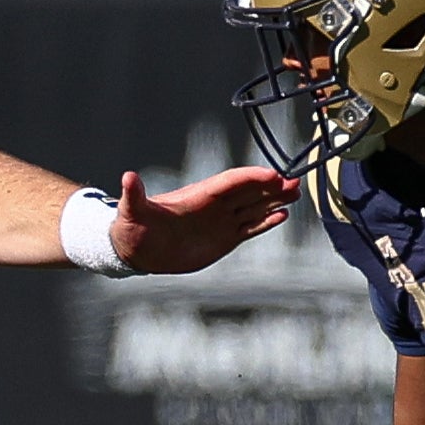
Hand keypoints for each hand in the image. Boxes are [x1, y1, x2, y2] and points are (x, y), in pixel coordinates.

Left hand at [109, 167, 298, 273]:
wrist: (137, 248)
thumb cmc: (133, 227)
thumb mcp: (132, 211)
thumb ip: (134, 195)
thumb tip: (127, 178)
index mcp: (198, 195)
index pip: (231, 182)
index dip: (252, 178)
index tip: (274, 176)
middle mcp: (214, 205)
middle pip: (249, 191)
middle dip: (272, 187)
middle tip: (296, 182)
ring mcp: (221, 221)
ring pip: (254, 207)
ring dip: (275, 201)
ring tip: (297, 195)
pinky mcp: (224, 238)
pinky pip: (249, 228)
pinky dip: (266, 222)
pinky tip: (282, 217)